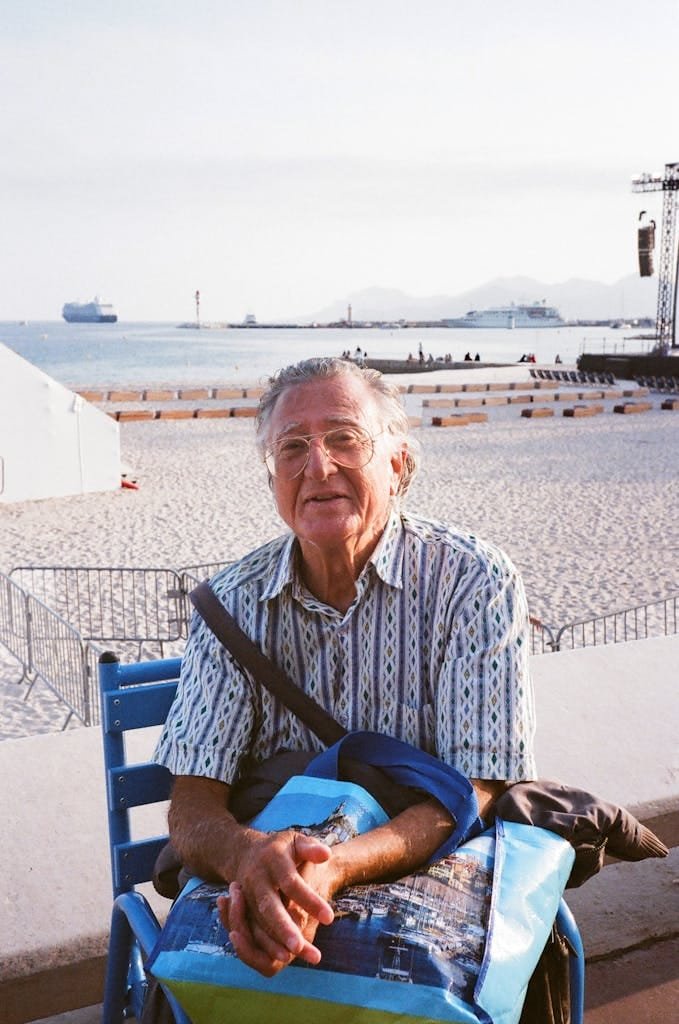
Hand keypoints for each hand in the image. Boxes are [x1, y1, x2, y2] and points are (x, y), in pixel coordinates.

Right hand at [217, 829, 335, 975]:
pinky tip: (282, 957)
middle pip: (269, 906)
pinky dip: (264, 944)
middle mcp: (256, 878)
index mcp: (272, 859)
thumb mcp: (296, 841)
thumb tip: (326, 854)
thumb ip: (311, 848)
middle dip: (282, 927)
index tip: (330, 917)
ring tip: (293, 956)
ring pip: (258, 923)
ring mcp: (246, 896)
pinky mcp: (242, 910)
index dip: (309, 900)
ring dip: (273, 942)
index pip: (291, 882)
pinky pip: (251, 930)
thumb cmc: (281, 848)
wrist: (245, 853)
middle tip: (299, 946)